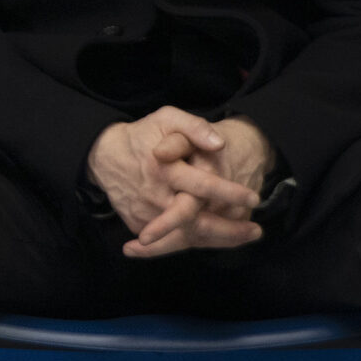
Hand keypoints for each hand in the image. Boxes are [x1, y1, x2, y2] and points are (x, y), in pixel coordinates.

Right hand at [127, 116, 276, 257]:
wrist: (104, 155)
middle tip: (256, 230)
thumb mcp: (166, 119)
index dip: (229, 193)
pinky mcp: (139, 224)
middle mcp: (156, 196)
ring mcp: (146, 214)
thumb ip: (194, 128)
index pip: (202, 186)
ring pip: (186, 236)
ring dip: (218, 240)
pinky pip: (170, 240)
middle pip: (197, 221)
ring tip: (246, 235)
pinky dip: (196, 241)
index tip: (253, 198)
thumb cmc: (142, 135)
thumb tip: (219, 144)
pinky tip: (219, 239)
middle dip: (228, 230)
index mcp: (165, 169)